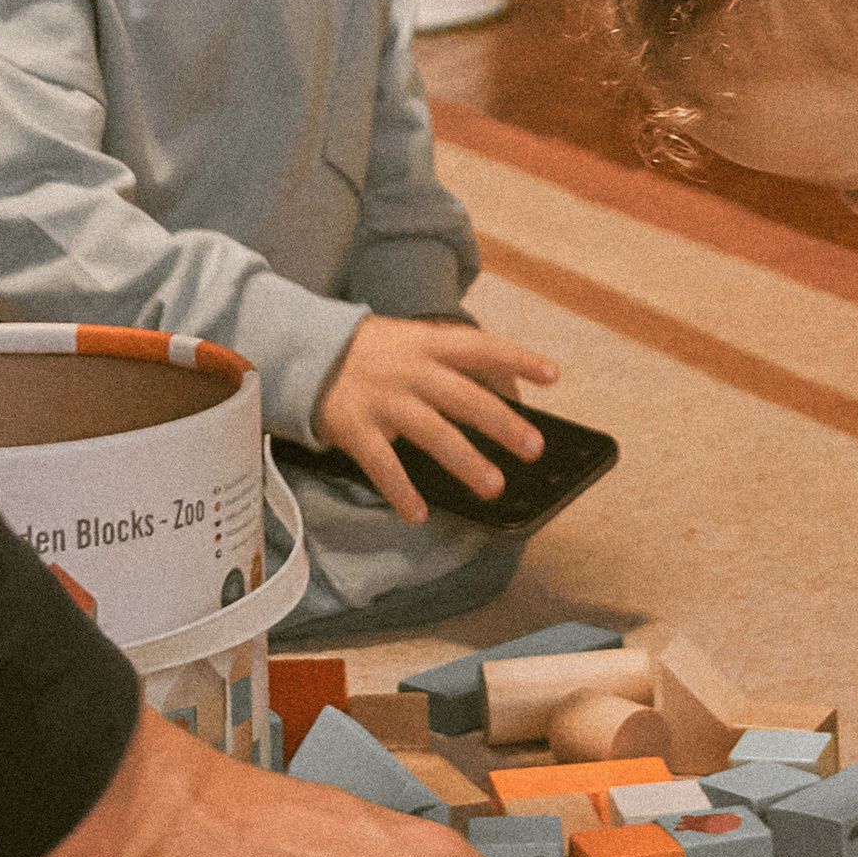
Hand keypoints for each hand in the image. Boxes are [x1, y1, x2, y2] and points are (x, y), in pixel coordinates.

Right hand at [313, 317, 556, 526]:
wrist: (304, 351)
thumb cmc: (372, 352)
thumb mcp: (412, 341)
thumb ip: (452, 362)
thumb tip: (506, 391)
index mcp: (427, 344)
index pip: (480, 347)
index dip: (518, 358)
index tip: (553, 374)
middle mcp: (410, 370)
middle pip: (464, 397)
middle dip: (502, 424)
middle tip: (534, 447)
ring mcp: (383, 399)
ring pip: (433, 432)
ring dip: (465, 461)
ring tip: (493, 487)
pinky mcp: (356, 428)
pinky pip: (383, 465)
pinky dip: (401, 491)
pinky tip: (418, 514)